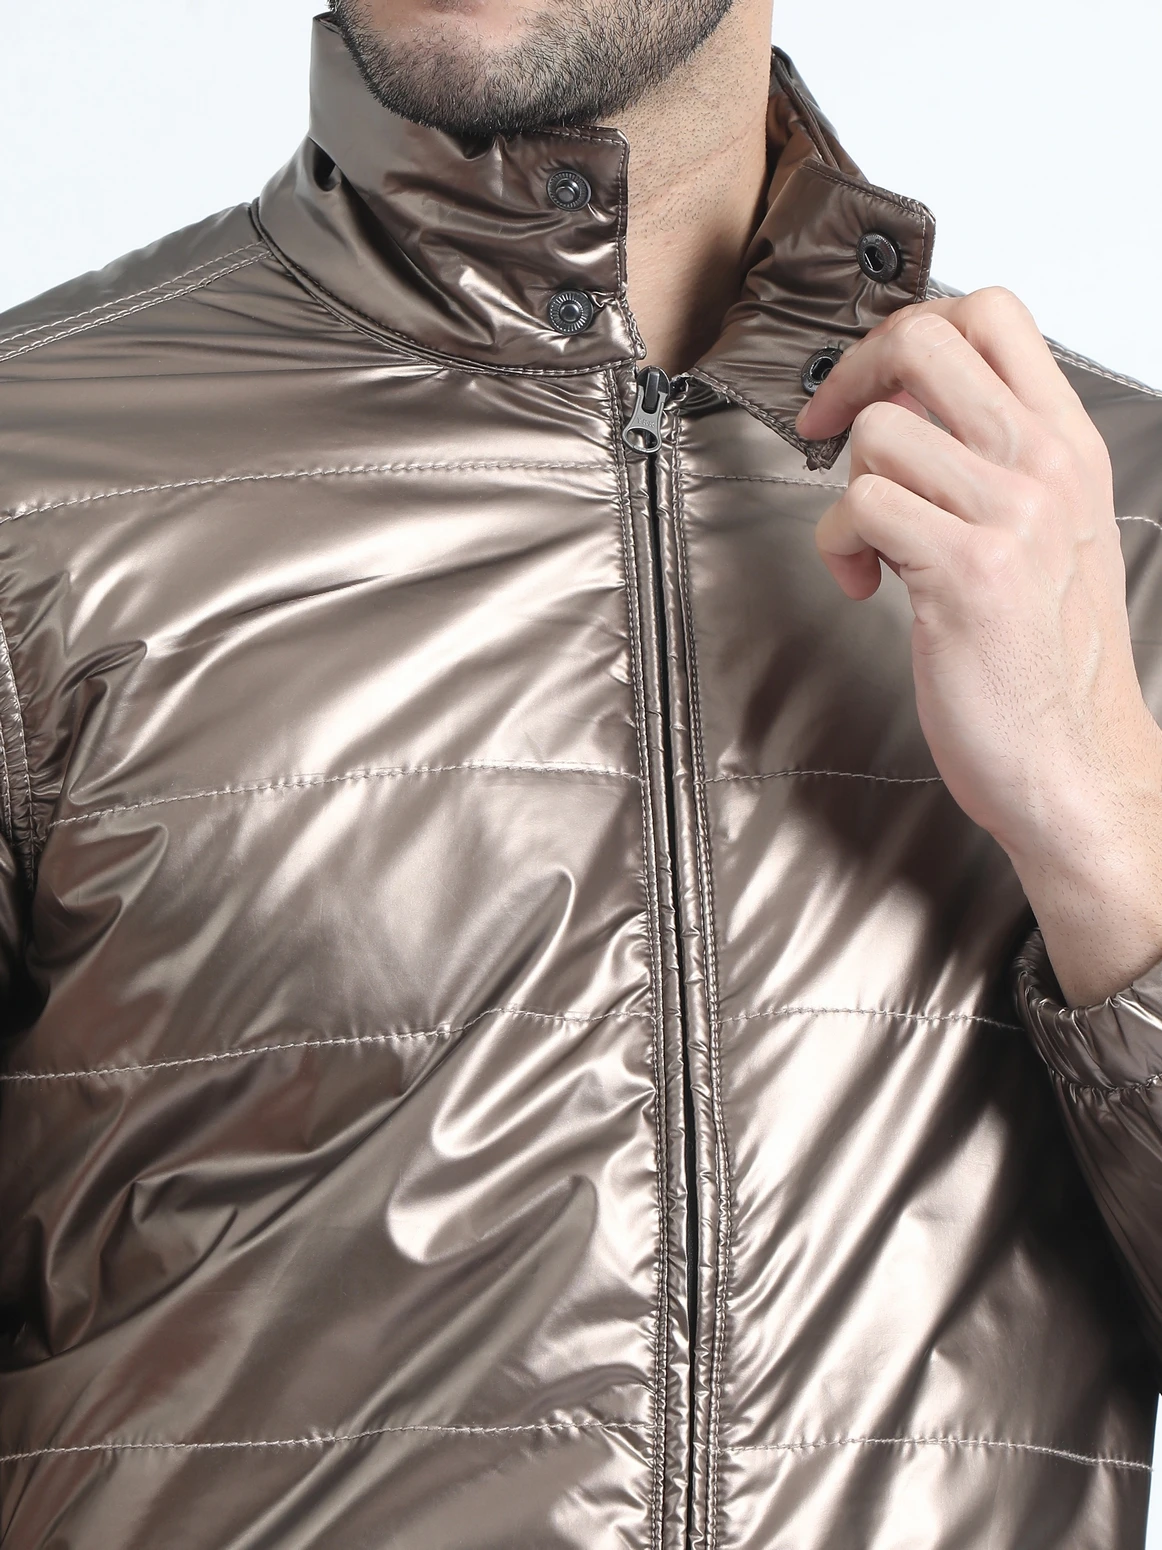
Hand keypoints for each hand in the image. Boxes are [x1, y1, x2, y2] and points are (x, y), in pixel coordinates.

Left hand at [795, 288, 1161, 1005]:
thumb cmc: (1049, 664)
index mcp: (1068, 447)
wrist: (1075, 764)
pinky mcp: (965, 572)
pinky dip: (839, 547)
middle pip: (927, 339)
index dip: (906, 333)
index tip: (869, 388)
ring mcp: (1012, 514)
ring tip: (872, 546)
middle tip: (827, 433)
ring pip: (878, 430)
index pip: (991, 315)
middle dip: (851, 378)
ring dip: (846, 488)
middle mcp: (1046, 466)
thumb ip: (986, 466)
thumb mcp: (1043, 538)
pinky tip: (869, 588)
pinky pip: (860, 507)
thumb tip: (899, 415)